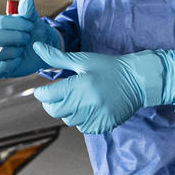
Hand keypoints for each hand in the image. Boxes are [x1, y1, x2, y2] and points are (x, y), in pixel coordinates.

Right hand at [0, 0, 61, 77]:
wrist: (42, 49)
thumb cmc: (33, 32)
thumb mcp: (33, 20)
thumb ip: (28, 10)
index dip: (17, 24)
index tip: (30, 25)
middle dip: (16, 38)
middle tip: (28, 38)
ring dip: (17, 50)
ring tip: (24, 48)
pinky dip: (10, 64)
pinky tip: (19, 59)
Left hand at [30, 43, 174, 135]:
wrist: (137, 80)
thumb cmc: (108, 67)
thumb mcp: (82, 60)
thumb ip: (57, 57)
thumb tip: (36, 46)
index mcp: (78, 86)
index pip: (47, 96)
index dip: (42, 93)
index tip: (43, 90)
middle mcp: (85, 104)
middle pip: (54, 111)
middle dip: (52, 103)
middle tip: (59, 95)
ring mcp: (95, 117)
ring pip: (68, 120)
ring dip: (68, 111)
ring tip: (79, 99)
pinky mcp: (103, 126)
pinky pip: (83, 127)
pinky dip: (82, 119)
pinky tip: (90, 107)